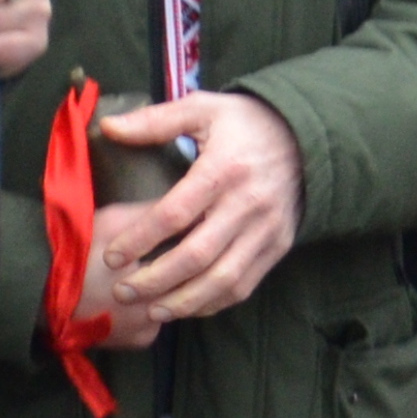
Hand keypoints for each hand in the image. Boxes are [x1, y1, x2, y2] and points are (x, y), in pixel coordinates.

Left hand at [88, 91, 302, 323]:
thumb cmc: (245, 123)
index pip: (174, 214)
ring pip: (222, 280)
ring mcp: (267, 230)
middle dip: (154, 279)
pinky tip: (185, 306)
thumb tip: (109, 128)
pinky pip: (244, 285)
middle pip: (196, 256)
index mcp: (224, 169)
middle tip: (122, 291)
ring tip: (150, 309)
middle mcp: (248, 205)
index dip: (139, 239)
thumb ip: (154, 121)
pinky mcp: (278, 247)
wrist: (307, 138)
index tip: (111, 256)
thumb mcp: (202, 108)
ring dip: (183, 301)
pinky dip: (212, 303)